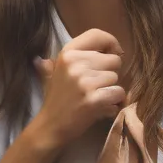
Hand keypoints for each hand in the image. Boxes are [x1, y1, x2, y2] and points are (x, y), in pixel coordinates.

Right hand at [30, 29, 125, 152]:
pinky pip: (119, 93)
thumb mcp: (53, 73)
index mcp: (67, 53)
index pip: (97, 35)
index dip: (111, 42)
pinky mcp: (94, 99)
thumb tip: (44, 56)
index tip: (113, 53)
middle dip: (110, 74)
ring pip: (117, 78)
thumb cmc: (56, 99)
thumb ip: (64, 60)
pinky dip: (114, 103)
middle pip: (113, 59)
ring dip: (111, 90)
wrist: (50, 127)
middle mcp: (75, 63)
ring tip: (95, 99)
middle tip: (95, 87)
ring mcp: (84, 81)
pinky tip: (100, 108)